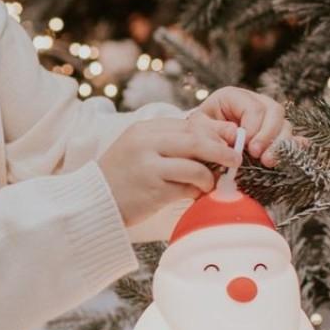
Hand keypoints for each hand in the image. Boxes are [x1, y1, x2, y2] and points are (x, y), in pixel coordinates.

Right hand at [98, 114, 245, 227]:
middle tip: (236, 159)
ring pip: (195, 165)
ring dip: (210, 176)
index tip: (229, 140)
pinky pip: (187, 187)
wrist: (93, 204)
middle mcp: (146, 143)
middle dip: (221, 150)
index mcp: (143, 130)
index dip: (213, 132)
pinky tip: (196, 195)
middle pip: (196, 140)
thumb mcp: (140, 151)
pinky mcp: (153, 190)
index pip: (188, 125)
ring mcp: (149, 166)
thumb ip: (170, 143)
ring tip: (211, 184)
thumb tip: (212, 141)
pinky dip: (197, 191)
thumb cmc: (121, 178)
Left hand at [187, 86, 306, 166]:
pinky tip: (297, 151)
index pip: (253, 107)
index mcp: (234, 96)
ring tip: (268, 162)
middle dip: (269, 135)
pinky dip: (294, 145)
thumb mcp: (198, 128)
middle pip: (274, 111)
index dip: (254, 127)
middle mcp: (255, 102)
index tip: (247, 146)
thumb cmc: (198, 131)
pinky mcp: (274, 133)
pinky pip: (290, 136)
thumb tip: (235, 136)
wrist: (200, 140)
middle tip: (259, 155)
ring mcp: (267, 117)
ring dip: (280, 144)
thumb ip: (214, 130)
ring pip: (284, 124)